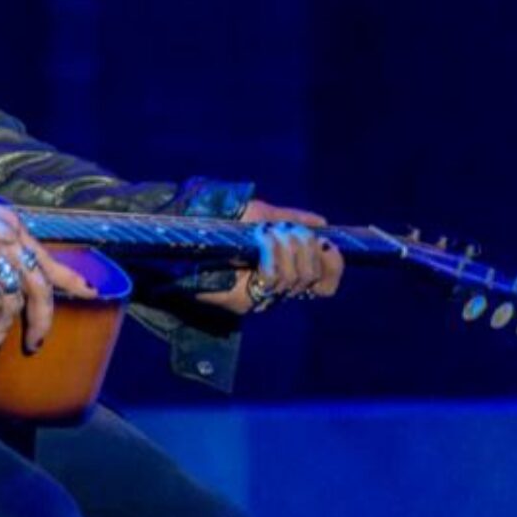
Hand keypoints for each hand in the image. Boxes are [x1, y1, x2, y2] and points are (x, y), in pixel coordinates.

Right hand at [0, 188, 98, 358]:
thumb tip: (2, 259)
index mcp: (16, 230)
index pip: (48, 260)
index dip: (71, 279)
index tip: (90, 293)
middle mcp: (11, 244)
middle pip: (39, 290)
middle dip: (41, 321)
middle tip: (35, 343)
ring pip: (12, 305)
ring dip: (1, 331)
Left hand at [195, 198, 344, 316]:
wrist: (183, 233)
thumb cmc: (220, 223)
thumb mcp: (260, 214)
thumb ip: (291, 219)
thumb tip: (322, 222)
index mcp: (285, 272)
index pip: (326, 283)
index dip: (333, 264)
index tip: (327, 243)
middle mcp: (276, 290)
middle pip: (312, 275)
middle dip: (304, 245)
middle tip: (284, 229)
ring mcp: (259, 297)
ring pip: (295, 278)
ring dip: (286, 245)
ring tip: (266, 231)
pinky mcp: (242, 302)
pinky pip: (272, 279)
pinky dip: (273, 254)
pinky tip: (262, 239)